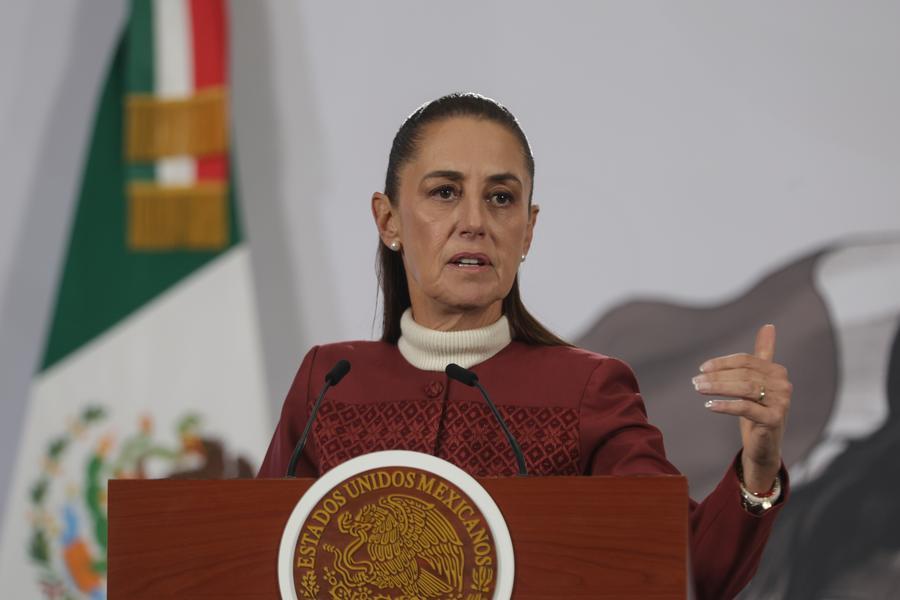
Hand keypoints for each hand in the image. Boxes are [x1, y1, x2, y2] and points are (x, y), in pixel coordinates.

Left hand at [692, 324, 791, 492]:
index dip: (722, 363)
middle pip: (744, 374)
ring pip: (744, 388)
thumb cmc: (758, 411)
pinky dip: (726, 405)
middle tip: (695, 381)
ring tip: (699, 389)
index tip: (702, 369)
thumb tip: (768, 326)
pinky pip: (746, 408)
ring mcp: (781, 403)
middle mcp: (783, 385)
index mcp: (778, 372)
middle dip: (716, 377)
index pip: (746, 360)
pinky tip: (709, 405)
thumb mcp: (757, 382)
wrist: (764, 446)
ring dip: (718, 387)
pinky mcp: (774, 419)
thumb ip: (762, 355)